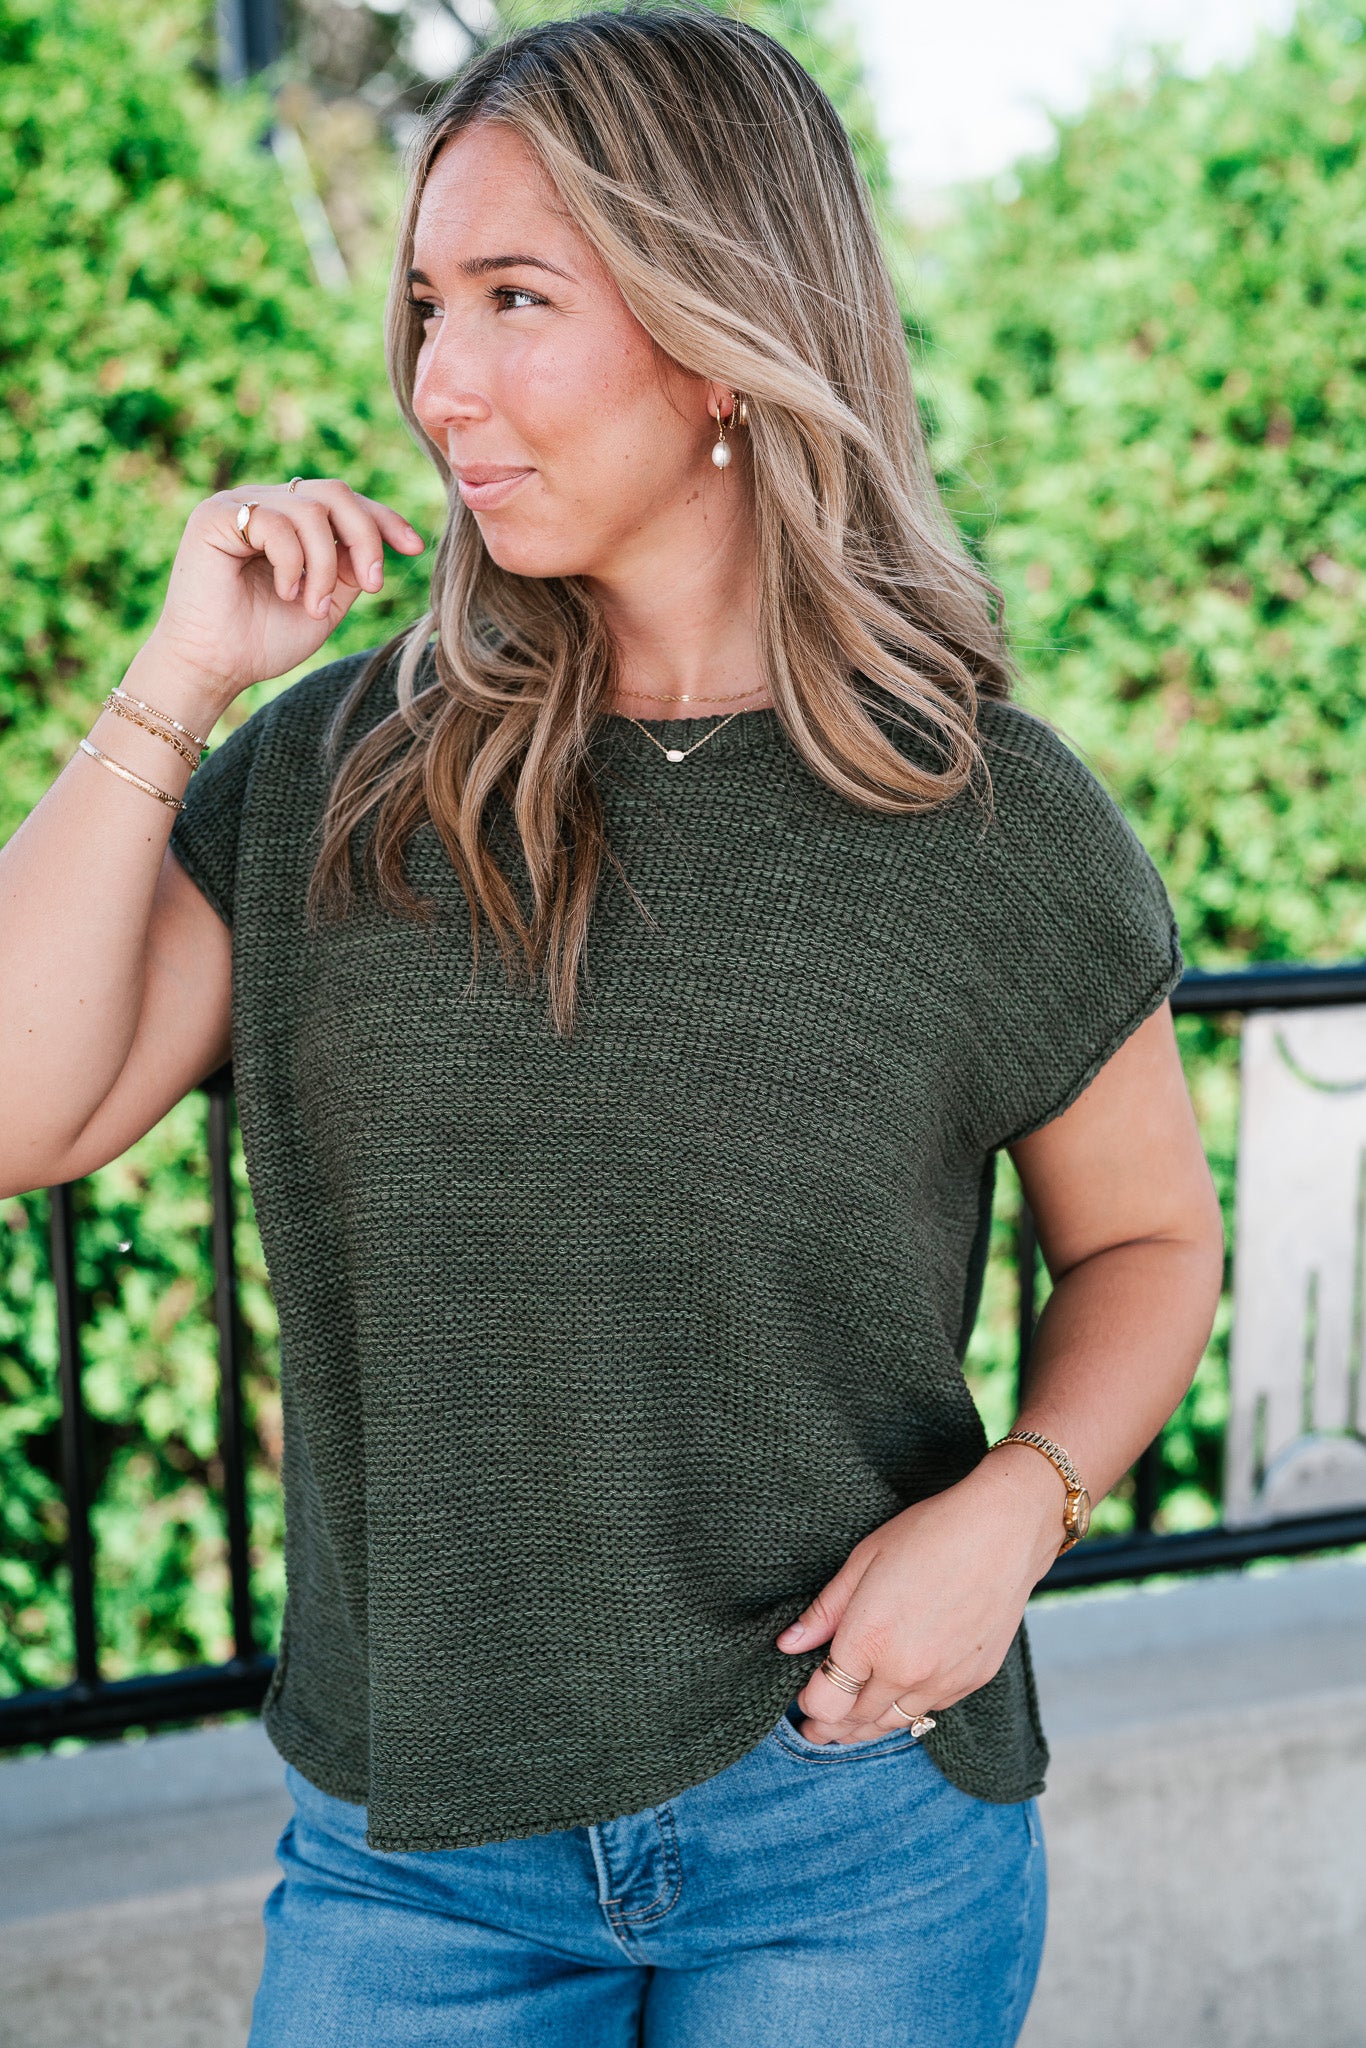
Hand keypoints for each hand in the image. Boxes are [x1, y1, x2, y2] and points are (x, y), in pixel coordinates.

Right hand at [143, 478, 426, 699]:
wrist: (215, 668)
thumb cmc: (263, 641)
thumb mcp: (327, 602)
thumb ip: (351, 568)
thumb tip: (382, 540)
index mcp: (292, 522)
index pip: (345, 503)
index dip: (384, 520)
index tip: (414, 549)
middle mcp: (266, 505)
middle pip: (335, 493)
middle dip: (366, 537)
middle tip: (371, 585)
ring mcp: (240, 505)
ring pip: (311, 509)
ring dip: (326, 565)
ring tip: (314, 605)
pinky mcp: (216, 516)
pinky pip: (276, 522)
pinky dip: (293, 563)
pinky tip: (286, 592)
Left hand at [774, 1449, 1062, 1743]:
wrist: (1003, 1531)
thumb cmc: (929, 1534)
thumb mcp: (864, 1560)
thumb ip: (825, 1611)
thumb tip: (789, 1644)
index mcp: (869, 1641)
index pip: (825, 1703)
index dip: (808, 1705)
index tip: (801, 1701)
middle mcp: (905, 1672)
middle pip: (857, 1721)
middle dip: (831, 1727)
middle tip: (815, 1730)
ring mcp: (942, 1681)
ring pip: (895, 1724)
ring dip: (867, 1729)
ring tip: (849, 1729)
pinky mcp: (972, 1680)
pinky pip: (931, 1711)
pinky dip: (908, 1711)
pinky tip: (897, 1702)